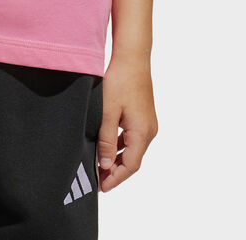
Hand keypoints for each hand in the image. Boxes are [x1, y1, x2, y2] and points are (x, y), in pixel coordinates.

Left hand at [96, 55, 158, 191]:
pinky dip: (121, 146)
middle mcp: (149, 130)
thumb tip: (105, 165)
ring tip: (98, 165)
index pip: (130, 166)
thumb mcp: (108, 112)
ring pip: (132, 149)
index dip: (115, 179)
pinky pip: (133, 138)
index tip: (100, 187)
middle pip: (132, 160)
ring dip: (117, 159)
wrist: (132, 58)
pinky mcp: (144, 116)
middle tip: (96, 179)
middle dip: (115, 171)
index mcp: (142, 132)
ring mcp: (148, 123)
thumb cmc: (120, 81)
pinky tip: (107, 146)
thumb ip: (106, 140)